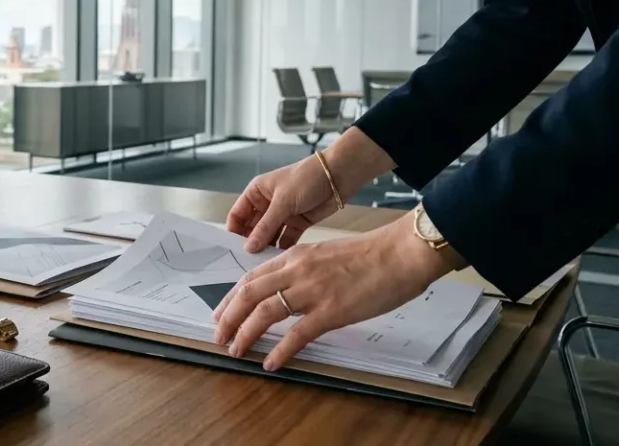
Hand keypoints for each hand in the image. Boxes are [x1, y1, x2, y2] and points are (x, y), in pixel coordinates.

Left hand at [211, 214, 451, 370]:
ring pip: (265, 312)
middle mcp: (297, 270)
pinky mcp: (331, 311)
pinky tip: (271, 363)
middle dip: (228, 317)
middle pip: (249, 294)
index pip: (251, 277)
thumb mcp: (326, 255)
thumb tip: (289, 291)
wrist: (400, 254)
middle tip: (218, 335)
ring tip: (236, 350)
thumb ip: (304, 270)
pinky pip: (297, 334)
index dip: (231, 297)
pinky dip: (280, 350)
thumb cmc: (370, 256)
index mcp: (295, 256)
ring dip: (245, 333)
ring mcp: (312, 290)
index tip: (220, 313)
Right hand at [227, 157, 337, 251]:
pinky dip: (282, 248)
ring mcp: (282, 214)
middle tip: (247, 261)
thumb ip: (265, 226)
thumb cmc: (306, 179)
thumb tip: (248, 248)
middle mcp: (266, 204)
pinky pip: (285, 239)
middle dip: (250, 243)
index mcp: (256, 193)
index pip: (237, 215)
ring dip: (266, 247)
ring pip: (268, 235)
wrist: (338, 175)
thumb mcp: (283, 202)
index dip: (234, 231)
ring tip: (262, 263)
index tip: (232, 250)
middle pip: (252, 228)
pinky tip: (279, 260)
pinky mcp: (297, 222)